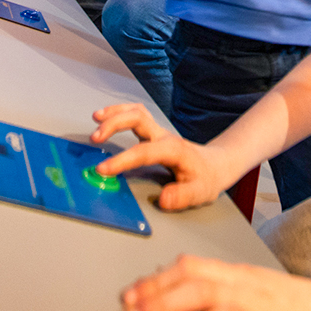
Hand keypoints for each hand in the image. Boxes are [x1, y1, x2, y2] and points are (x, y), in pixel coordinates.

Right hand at [90, 102, 234, 210]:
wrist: (215, 165)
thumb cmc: (206, 178)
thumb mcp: (200, 192)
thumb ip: (182, 196)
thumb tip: (163, 199)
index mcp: (173, 150)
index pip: (144, 152)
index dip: (122, 160)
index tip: (103, 169)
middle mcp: (164, 136)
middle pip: (138, 118)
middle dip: (115, 124)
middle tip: (95, 137)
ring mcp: (158, 132)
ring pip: (136, 111)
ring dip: (115, 112)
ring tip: (96, 119)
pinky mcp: (153, 132)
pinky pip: (135, 114)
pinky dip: (118, 111)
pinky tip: (105, 116)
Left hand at [120, 255, 310, 310]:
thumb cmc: (295, 305)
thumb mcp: (254, 283)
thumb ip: (221, 284)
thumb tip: (177, 289)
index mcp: (239, 275)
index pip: (191, 268)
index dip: (156, 280)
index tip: (130, 295)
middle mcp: (245, 293)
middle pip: (193, 290)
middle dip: (155, 303)